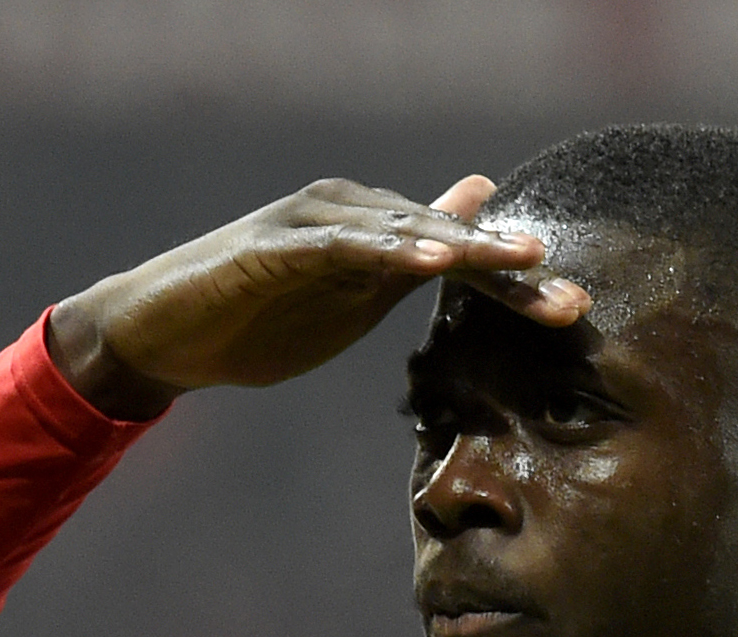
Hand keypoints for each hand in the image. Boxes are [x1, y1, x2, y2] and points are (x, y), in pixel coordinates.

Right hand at [47, 175, 587, 420]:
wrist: (164, 333)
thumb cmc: (259, 313)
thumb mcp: (351, 291)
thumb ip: (414, 255)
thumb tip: (478, 202)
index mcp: (375, 232)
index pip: (459, 256)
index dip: (515, 283)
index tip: (573, 310)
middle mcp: (350, 213)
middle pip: (443, 240)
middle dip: (506, 268)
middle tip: (566, 295)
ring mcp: (312, 225)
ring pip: (400, 234)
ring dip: (461, 248)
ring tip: (515, 262)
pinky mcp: (273, 248)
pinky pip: (339, 246)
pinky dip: (384, 249)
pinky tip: (426, 260)